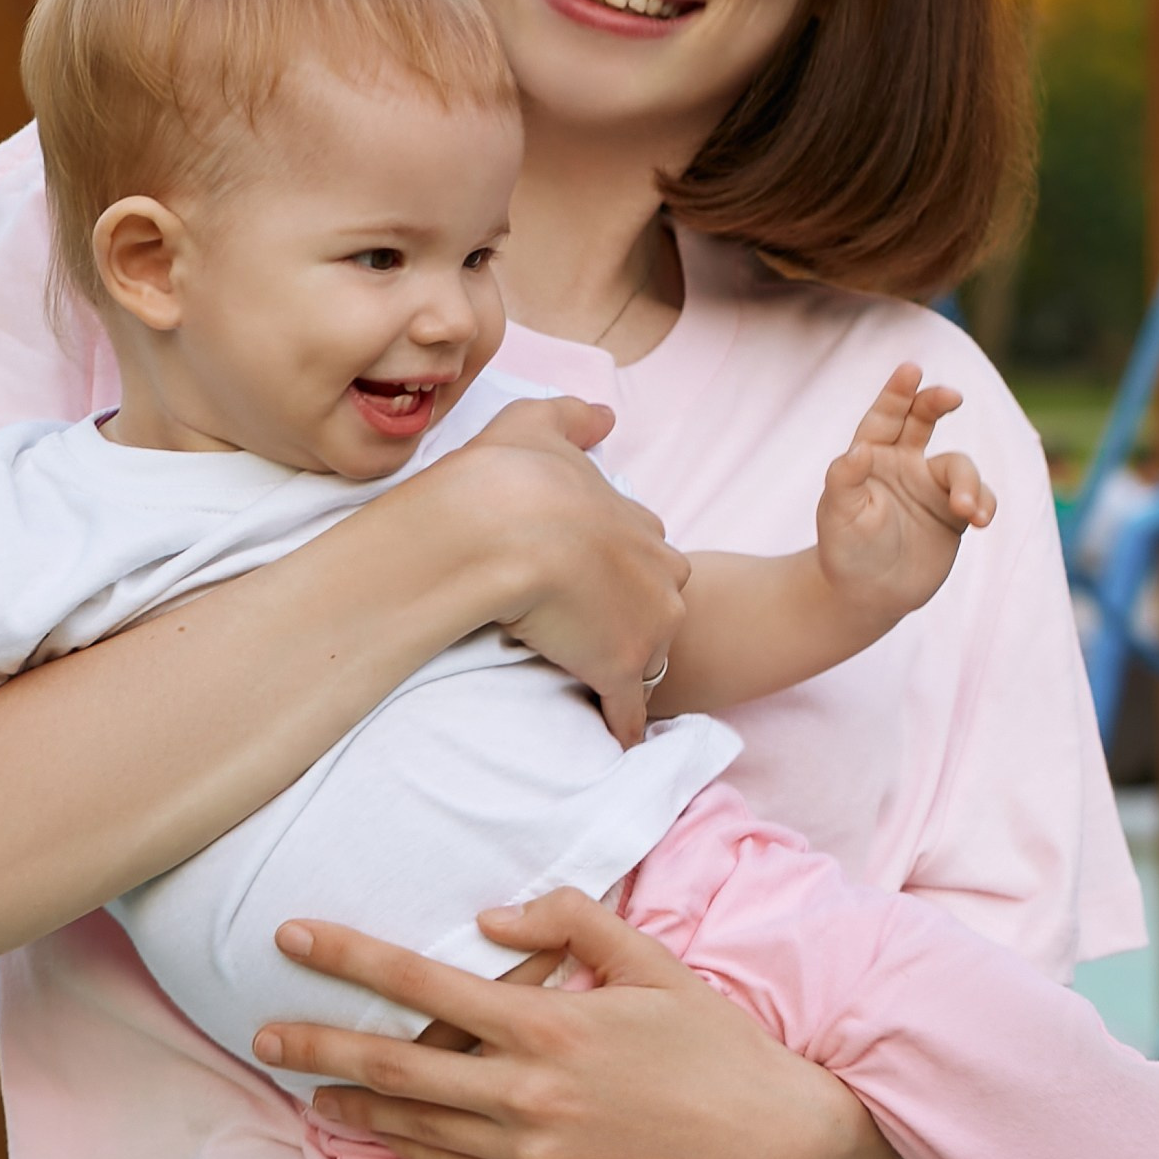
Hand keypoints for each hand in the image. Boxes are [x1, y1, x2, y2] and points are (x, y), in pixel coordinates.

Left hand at [255, 883, 864, 1158]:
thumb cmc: (713, 1044)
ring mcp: (530, 1155)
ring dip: (350, 1106)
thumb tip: (489, 920)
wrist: (768, 1146)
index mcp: (549, 1026)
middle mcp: (527, 1095)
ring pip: (413, 1128)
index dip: (348, 958)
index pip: (423, 984)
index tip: (292, 936)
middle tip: (260, 1034)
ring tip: (305, 1088)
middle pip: (393, 1068)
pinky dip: (406, 1151)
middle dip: (317, 1047)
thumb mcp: (652, 962)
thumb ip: (571, 922)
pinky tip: (377, 1134)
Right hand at [441, 396, 691, 746]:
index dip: (618, 569)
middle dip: (632, 619)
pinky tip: (617, 742)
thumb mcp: (540, 423)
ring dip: (625, 668)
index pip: (646, 556)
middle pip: (658, 607)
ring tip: (590, 680)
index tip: (591, 578)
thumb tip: (606, 417)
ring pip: (649, 656)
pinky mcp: (621, 670)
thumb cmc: (513, 475)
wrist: (500, 526)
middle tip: (586, 627)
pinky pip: (631, 710)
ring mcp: (644, 626)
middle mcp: (658, 576)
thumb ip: (574, 417)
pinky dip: (624, 726)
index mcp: (641, 527)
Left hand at [815, 370, 994, 629]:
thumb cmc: (845, 551)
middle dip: (937, 402)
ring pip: (959, 466)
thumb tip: (857, 449)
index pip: (884, 416)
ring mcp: (932, 486)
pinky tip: (980, 519)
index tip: (910, 370)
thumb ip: (845, 481)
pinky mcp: (955, 513)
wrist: (869, 595)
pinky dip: (983, 502)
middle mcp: (903, 463)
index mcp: (871, 456)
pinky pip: (978, 497)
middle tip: (952, 397)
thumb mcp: (837, 516)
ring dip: (967, 483)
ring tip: (966, 511)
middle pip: (924, 419)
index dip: (897, 392)